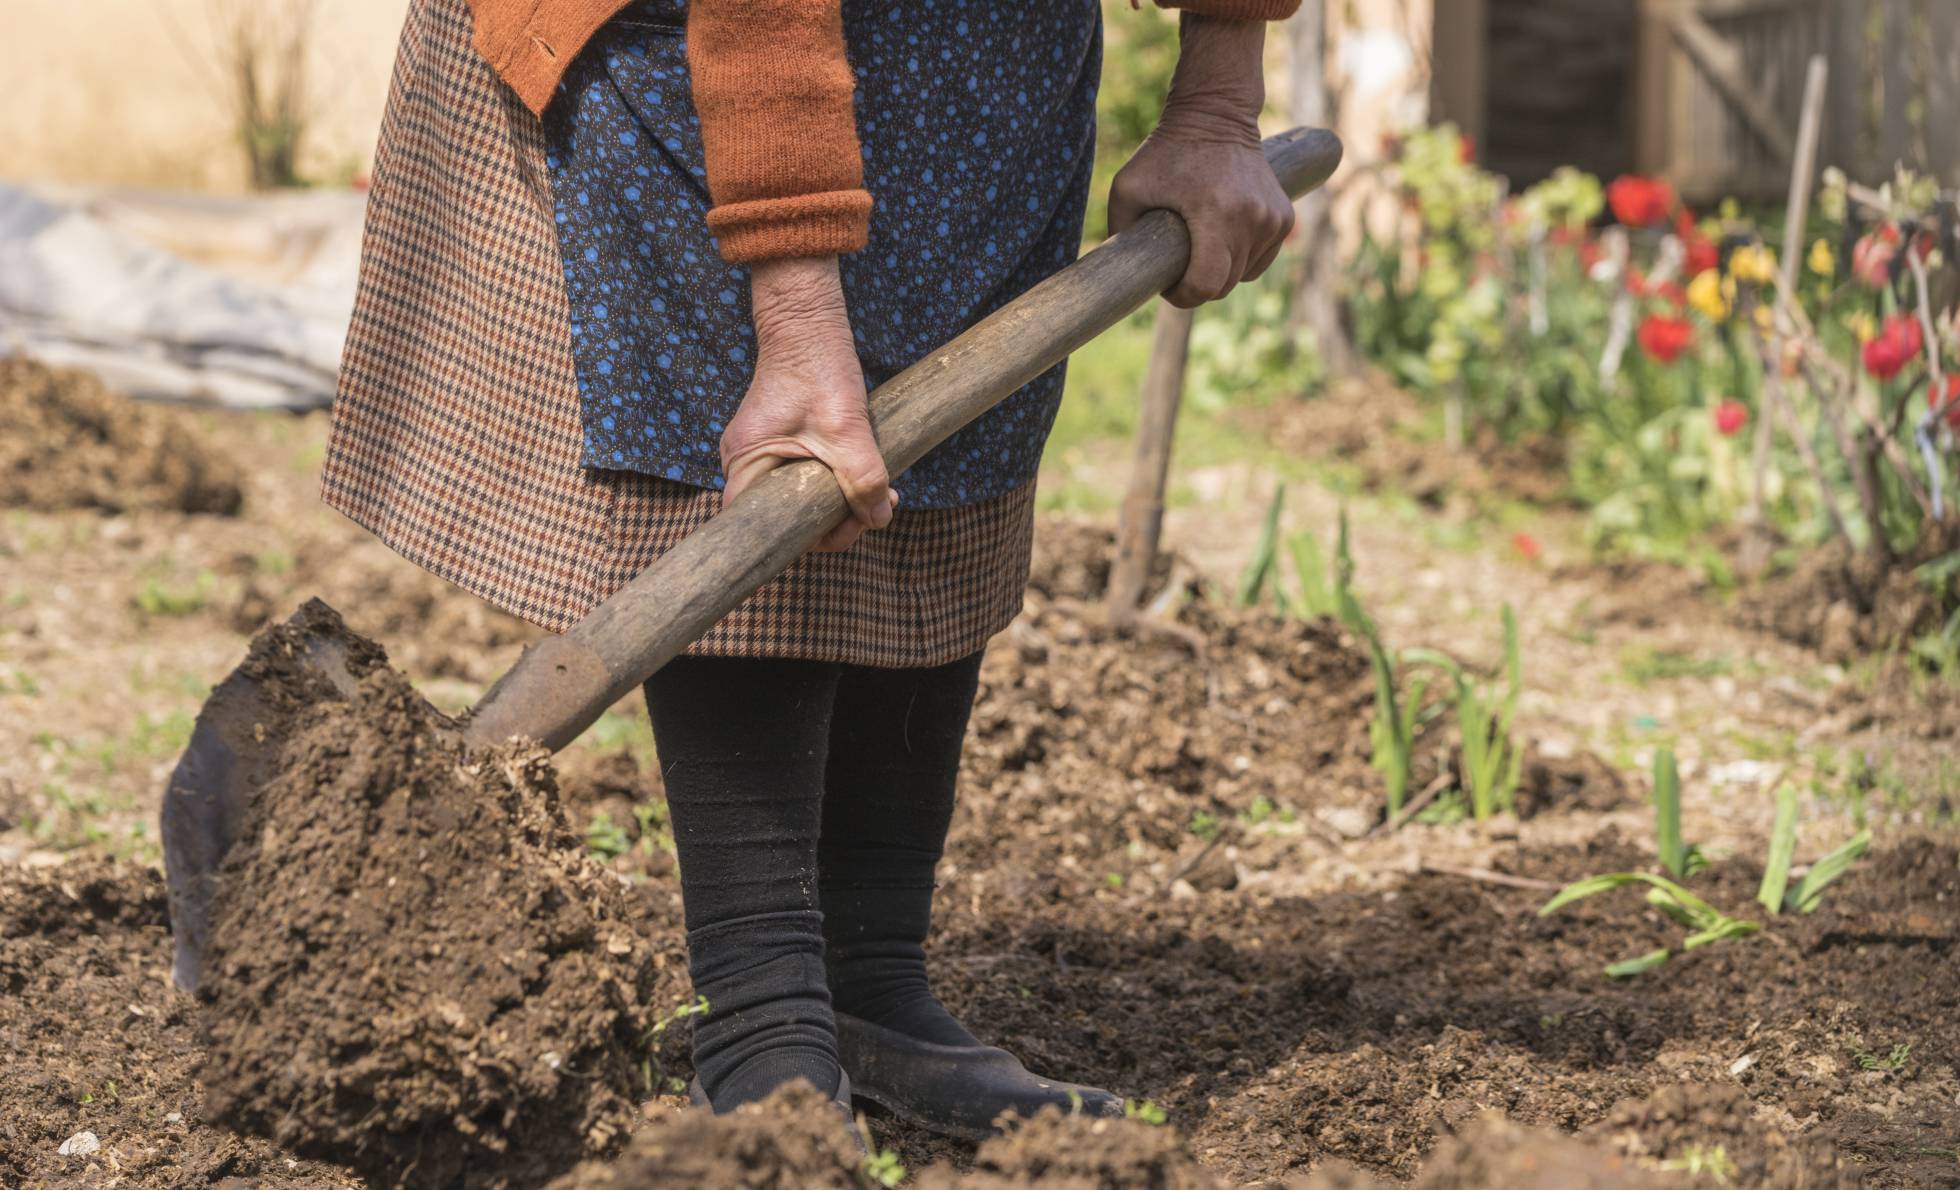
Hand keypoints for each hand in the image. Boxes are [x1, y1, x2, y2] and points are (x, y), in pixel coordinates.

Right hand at [722, 257, 895, 551]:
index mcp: (745, 464)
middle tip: (872, 511)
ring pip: (801, 497)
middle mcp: (746, 464)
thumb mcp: (846, 431)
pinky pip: (806, 477)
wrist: (809, 323)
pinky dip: (836, 482)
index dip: (801, 539)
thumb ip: (863, 480)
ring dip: (840, 501)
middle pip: (785, 516)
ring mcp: (763, 454)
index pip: (760, 526)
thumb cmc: (817, 370)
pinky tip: (867, 477)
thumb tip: (879, 519)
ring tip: (881, 495)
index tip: (842, 530)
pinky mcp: (782, 443)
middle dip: (832, 520)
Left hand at [1106, 16, 1293, 308]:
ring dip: (1220, 271)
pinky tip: (1222, 238)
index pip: (1206, 285)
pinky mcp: (1284, 217)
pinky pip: (1260, 260)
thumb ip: (1119, 233)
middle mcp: (1252, 219)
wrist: (1216, 114)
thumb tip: (1121, 275)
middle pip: (1224, 285)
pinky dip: (1241, 259)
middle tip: (1178, 266)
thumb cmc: (1165, 152)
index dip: (1182, 295)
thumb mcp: (1127, 189)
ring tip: (1199, 245)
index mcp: (1216, 214)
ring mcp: (1273, 219)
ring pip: (1243, 275)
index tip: (1168, 285)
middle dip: (1198, 284)